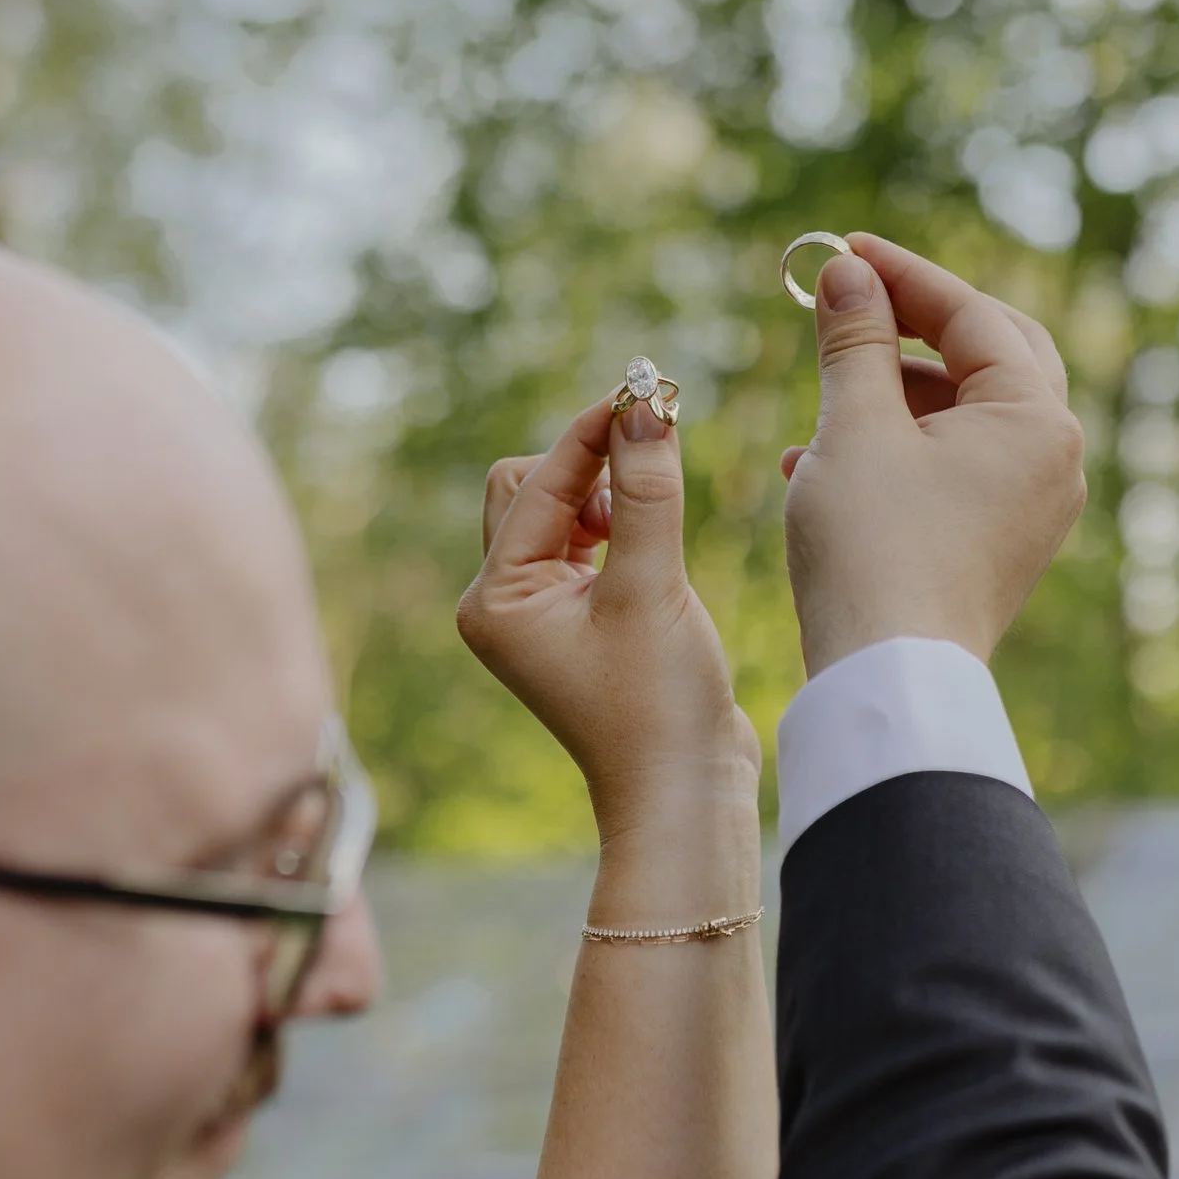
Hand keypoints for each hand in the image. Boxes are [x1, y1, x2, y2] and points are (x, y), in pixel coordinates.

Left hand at [458, 393, 761, 851]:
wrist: (682, 790)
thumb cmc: (658, 702)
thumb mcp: (653, 586)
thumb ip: (647, 490)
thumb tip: (646, 403)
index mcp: (495, 598)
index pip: (538, 482)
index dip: (594, 432)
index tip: (649, 388)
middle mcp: (500, 602)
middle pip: (530, 484)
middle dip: (589, 466)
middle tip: (653, 459)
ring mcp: (535, 612)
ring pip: (555, 509)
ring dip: (604, 494)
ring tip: (651, 521)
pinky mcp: (574, 617)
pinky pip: (579, 540)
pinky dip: (614, 522)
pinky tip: (651, 541)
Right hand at [780, 234, 1085, 675]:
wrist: (887, 678)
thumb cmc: (874, 549)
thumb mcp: (855, 426)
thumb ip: (855, 338)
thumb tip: (847, 272)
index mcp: (1038, 419)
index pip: (973, 314)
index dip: (902, 274)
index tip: (841, 249)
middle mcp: (1055, 458)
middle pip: (990, 352)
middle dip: (912, 326)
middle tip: (851, 301)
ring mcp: (1034, 504)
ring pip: (966, 413)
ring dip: (892, 393)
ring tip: (820, 401)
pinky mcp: (1003, 541)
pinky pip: (957, 466)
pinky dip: (900, 448)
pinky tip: (821, 461)